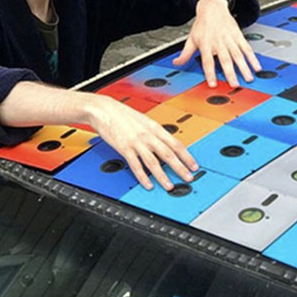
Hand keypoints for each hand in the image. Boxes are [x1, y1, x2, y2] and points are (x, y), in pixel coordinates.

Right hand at [82, 95, 198, 190]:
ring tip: (169, 186)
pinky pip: (135, 165)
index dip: (187, 156)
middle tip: (189, 178)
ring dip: (162, 176)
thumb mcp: (144, 121)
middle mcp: (148, 135)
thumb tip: (165, 143)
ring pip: (153, 162)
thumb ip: (155, 133)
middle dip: (180, 168)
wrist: (103, 109)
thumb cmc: (122, 114)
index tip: (194, 166)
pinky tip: (148, 184)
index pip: (176, 144)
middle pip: (168, 154)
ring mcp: (136, 142)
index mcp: (155, 128)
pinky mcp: (124, 148)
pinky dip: (143, 176)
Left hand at [174, 0, 260, 87]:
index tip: (213, 84)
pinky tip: (256, 66)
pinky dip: (252, 58)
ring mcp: (230, 39)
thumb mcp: (191, 38)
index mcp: (206, 44)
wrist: (212, 7)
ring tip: (248, 78)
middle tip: (234, 84)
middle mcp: (218, 42)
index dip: (210, 73)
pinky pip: (246, 48)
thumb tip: (177, 63)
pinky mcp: (238, 36)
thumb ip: (185, 53)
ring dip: (244, 67)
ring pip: (237, 55)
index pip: (207, 61)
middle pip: (225, 60)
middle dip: (230, 73)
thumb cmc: (202, 24)